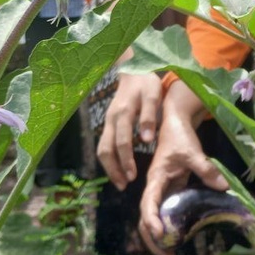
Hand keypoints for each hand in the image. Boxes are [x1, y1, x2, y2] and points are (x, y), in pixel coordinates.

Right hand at [96, 72, 162, 189]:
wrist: (133, 69)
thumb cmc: (146, 83)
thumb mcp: (152, 95)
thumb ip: (149, 117)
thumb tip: (147, 140)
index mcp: (122, 113)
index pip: (121, 142)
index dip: (126, 161)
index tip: (132, 176)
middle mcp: (111, 119)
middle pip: (105, 149)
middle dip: (113, 169)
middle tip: (124, 185)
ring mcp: (107, 122)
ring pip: (102, 149)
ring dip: (109, 167)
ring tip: (120, 182)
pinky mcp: (108, 123)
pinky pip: (104, 145)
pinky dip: (109, 159)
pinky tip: (117, 168)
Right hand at [137, 81, 226, 254]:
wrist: (174, 124)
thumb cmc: (180, 137)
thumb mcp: (193, 151)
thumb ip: (206, 168)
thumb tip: (224, 186)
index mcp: (155, 178)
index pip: (148, 203)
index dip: (152, 220)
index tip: (161, 234)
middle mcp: (155, 188)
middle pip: (145, 219)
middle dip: (153, 240)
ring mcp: (161, 192)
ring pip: (153, 219)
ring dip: (159, 238)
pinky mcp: (170, 192)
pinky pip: (165, 214)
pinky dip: (169, 228)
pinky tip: (180, 238)